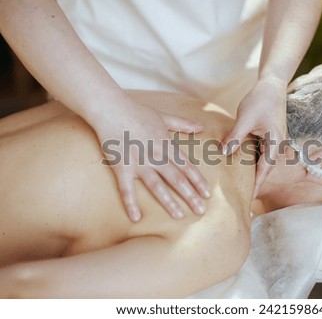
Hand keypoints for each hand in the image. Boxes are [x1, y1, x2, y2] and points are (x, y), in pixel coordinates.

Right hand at [94, 99, 209, 221]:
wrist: (110, 108)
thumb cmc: (137, 111)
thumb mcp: (163, 116)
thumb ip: (183, 124)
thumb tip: (201, 127)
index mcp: (166, 145)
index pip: (186, 166)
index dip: (198, 181)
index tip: (207, 194)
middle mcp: (155, 155)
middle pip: (176, 179)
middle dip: (190, 195)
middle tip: (201, 211)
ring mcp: (138, 162)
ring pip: (157, 186)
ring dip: (169, 202)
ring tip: (179, 216)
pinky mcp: (121, 167)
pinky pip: (126, 189)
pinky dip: (131, 203)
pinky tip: (136, 218)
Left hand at [222, 76, 287, 197]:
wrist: (271, 85)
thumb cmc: (261, 100)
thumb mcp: (246, 119)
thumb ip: (235, 137)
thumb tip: (224, 154)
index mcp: (275, 144)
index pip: (264, 171)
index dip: (256, 185)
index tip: (248, 200)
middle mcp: (276, 145)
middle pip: (263, 169)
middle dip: (254, 183)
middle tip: (242, 198)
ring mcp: (272, 141)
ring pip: (261, 162)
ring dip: (252, 173)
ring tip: (240, 186)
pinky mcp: (267, 137)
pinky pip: (258, 153)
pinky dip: (250, 160)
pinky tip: (239, 165)